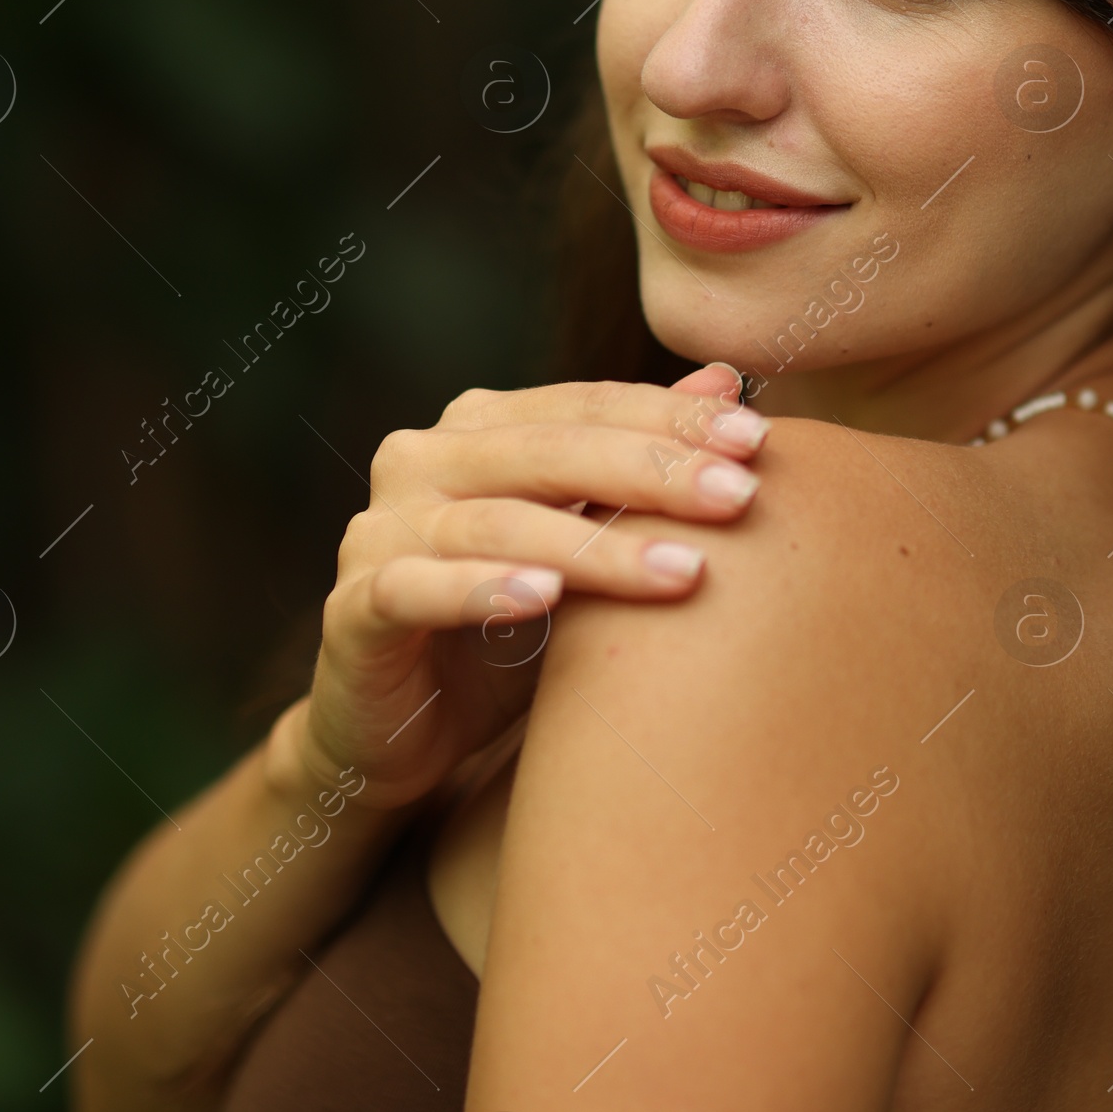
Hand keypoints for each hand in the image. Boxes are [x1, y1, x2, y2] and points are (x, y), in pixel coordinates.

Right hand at [274, 364, 765, 811]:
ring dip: (594, 546)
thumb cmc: (512, 629)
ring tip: (682, 572)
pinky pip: (415, 589)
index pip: (586, 405)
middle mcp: (421, 461)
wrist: (405, 731)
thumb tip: (726, 380)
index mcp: (479, 429)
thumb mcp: (588, 545)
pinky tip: (544, 600)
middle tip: (739, 498)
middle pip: (548, 450)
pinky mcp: (353, 608)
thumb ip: (639, 463)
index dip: (672, 418)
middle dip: (652, 470)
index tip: (759, 441)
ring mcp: (379, 531)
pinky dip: (480, 590)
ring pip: (497, 521)